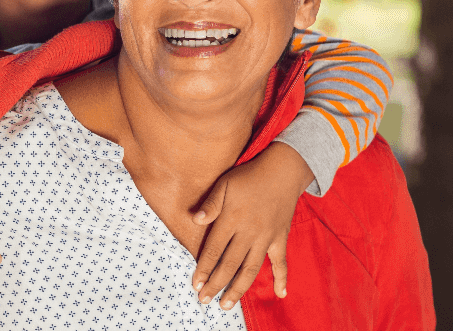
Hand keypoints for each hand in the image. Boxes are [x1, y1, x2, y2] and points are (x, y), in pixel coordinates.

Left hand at [191, 142, 313, 308]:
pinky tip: (280, 294)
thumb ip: (210, 204)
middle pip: (230, 264)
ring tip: (227, 305)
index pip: (214, 250)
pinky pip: (281, 262)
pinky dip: (281, 278)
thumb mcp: (224, 184)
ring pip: (251, 269)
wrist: (282, 171)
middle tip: (205, 301)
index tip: (195, 284)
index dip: (203, 268)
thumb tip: (194, 220)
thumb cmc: (248, 177)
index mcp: (232, 219)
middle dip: (216, 284)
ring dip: (238, 289)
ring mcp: (267, 237)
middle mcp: (249, 232)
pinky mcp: (280, 238)